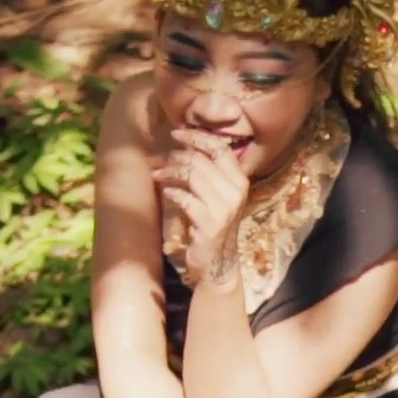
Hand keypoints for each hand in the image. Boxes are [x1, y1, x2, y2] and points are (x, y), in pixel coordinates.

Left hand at [152, 129, 249, 287]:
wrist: (218, 263)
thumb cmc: (213, 225)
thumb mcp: (218, 196)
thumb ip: (209, 173)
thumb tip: (183, 145)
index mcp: (240, 181)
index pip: (220, 148)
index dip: (197, 137)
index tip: (176, 133)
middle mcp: (235, 192)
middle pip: (201, 159)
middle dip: (176, 155)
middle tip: (161, 161)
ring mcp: (224, 208)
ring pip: (192, 174)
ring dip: (169, 171)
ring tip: (157, 175)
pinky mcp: (209, 223)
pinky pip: (185, 198)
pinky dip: (172, 192)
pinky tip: (165, 192)